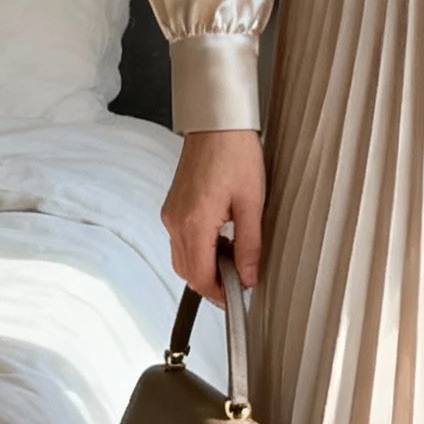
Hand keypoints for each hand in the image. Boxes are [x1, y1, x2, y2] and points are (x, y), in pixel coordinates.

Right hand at [160, 128, 264, 307]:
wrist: (217, 125)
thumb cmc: (235, 155)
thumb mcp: (252, 204)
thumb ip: (249, 246)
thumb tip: (248, 277)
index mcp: (194, 223)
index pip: (200, 277)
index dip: (219, 295)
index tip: (238, 298)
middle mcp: (176, 222)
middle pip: (187, 273)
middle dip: (211, 285)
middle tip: (239, 283)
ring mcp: (171, 215)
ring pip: (182, 259)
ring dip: (204, 268)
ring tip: (233, 261)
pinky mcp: (172, 208)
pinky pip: (180, 242)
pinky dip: (198, 252)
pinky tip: (220, 243)